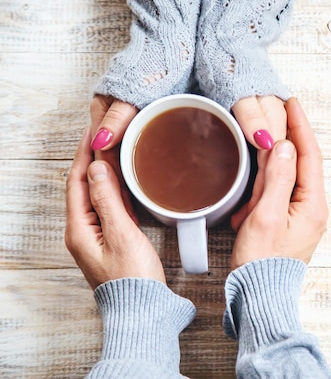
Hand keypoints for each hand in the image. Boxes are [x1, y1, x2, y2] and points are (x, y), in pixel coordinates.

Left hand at [65, 128, 165, 288]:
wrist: (142, 309)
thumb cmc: (132, 278)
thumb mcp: (121, 234)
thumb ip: (108, 200)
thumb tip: (98, 168)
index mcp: (79, 229)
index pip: (78, 181)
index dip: (85, 154)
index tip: (93, 131)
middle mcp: (83, 231)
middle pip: (84, 186)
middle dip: (92, 158)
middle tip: (104, 134)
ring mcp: (97, 236)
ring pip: (97, 195)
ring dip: (104, 172)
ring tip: (114, 149)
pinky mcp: (112, 240)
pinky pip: (109, 206)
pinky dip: (115, 189)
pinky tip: (125, 181)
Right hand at [229, 98, 327, 268]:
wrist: (259, 297)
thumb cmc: (261, 263)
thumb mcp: (266, 216)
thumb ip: (277, 178)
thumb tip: (286, 145)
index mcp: (313, 204)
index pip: (310, 155)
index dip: (301, 126)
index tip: (292, 103)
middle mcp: (313, 208)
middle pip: (301, 164)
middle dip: (286, 144)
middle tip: (274, 120)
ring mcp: (301, 217)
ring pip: (287, 179)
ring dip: (270, 171)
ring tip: (257, 166)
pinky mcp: (288, 224)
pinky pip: (278, 195)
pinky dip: (264, 189)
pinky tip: (252, 194)